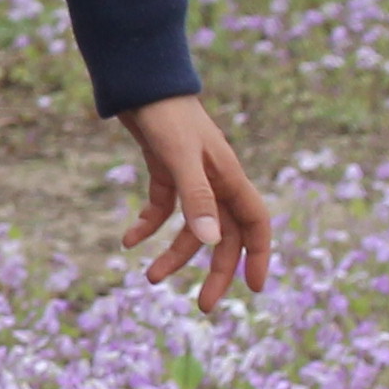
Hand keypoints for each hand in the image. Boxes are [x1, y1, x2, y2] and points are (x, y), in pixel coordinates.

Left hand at [118, 93, 277, 307]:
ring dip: (174, 253)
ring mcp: (191, 177)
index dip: (258, 256)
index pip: (255, 225)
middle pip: (224, 236)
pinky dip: (148, 225)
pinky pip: (164, 208)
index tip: (253, 290)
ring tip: (150, 277)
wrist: (141, 82)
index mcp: (229, 178)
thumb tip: (211, 243)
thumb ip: (197, 199)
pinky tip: (129, 241)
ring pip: (192, 227)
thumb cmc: (166, 116)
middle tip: (202, 307)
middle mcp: (215, 181)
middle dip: (215, 271)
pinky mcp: (166, 172)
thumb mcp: (181, 159)